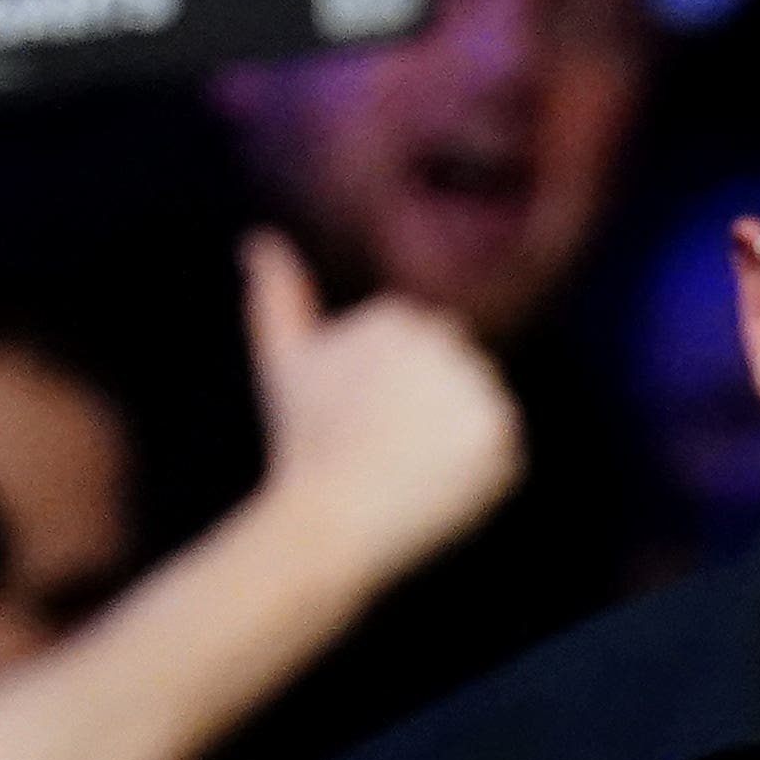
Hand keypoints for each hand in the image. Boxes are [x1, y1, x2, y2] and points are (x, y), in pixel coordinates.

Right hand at [239, 228, 520, 592]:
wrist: (329, 519)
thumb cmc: (301, 442)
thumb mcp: (281, 360)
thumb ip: (277, 294)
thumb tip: (257, 240)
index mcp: (396, 316)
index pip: (418, 352)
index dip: (389, 397)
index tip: (358, 423)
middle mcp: (443, 338)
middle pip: (453, 376)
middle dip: (425, 411)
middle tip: (382, 449)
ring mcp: (477, 384)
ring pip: (479, 410)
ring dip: (454, 439)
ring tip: (407, 468)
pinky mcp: (502, 433)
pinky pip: (502, 450)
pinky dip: (478, 472)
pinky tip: (436, 486)